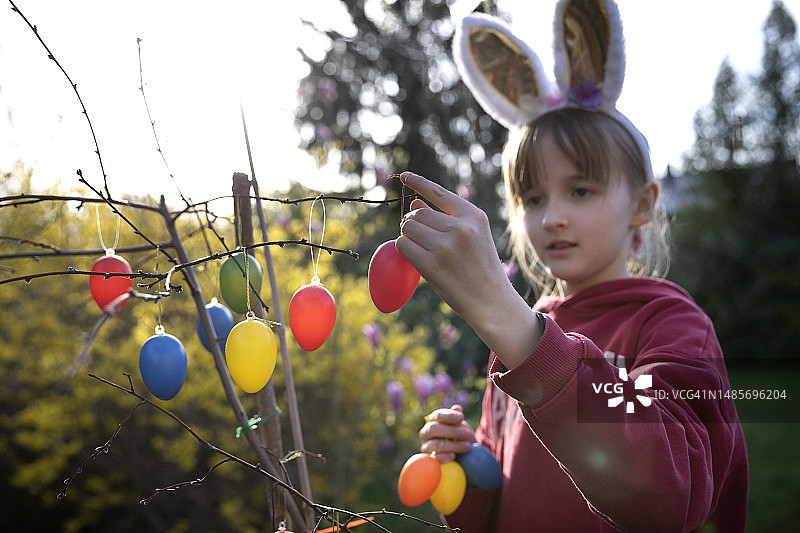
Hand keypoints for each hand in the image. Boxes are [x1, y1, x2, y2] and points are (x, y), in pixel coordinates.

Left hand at [396, 172, 541, 367]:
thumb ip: (446, 219)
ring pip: (408, 228)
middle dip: (413, 223)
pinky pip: (403, 246)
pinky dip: (404, 249)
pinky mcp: (431, 265)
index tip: (404, 176)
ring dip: (408, 236)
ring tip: (423, 249)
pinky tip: (417, 258)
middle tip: (423, 239)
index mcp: (474, 217)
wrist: (491, 301)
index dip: (419, 182)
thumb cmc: (481, 267)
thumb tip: (414, 203)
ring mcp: (445, 247)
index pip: (439, 193)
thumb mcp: (474, 237)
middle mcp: (460, 228)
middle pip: (417, 214)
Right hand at [419, 405, 474, 463]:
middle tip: (467, 433)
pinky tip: (453, 456)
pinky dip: (444, 457)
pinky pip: (434, 459)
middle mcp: (426, 432)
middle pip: (433, 429)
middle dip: (451, 431)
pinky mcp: (430, 460)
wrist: (462, 453)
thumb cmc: (461, 436)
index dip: (449, 416)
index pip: (437, 415)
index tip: (461, 417)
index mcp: (432, 420)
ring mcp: (426, 446)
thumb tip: (457, 408)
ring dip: (453, 445)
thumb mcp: (461, 426)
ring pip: (436, 444)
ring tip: (468, 446)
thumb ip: (458, 418)